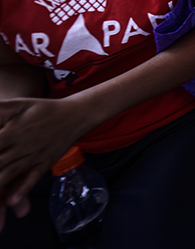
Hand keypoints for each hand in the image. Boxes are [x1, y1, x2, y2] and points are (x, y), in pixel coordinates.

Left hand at [0, 98, 86, 217]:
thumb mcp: (21, 103)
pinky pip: (32, 179)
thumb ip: (1, 107)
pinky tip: (12, 202)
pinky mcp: (44, 164)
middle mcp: (23, 145)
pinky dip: (22, 191)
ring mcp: (34, 156)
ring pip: (10, 173)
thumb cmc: (45, 110)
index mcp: (14, 130)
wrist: (76, 115)